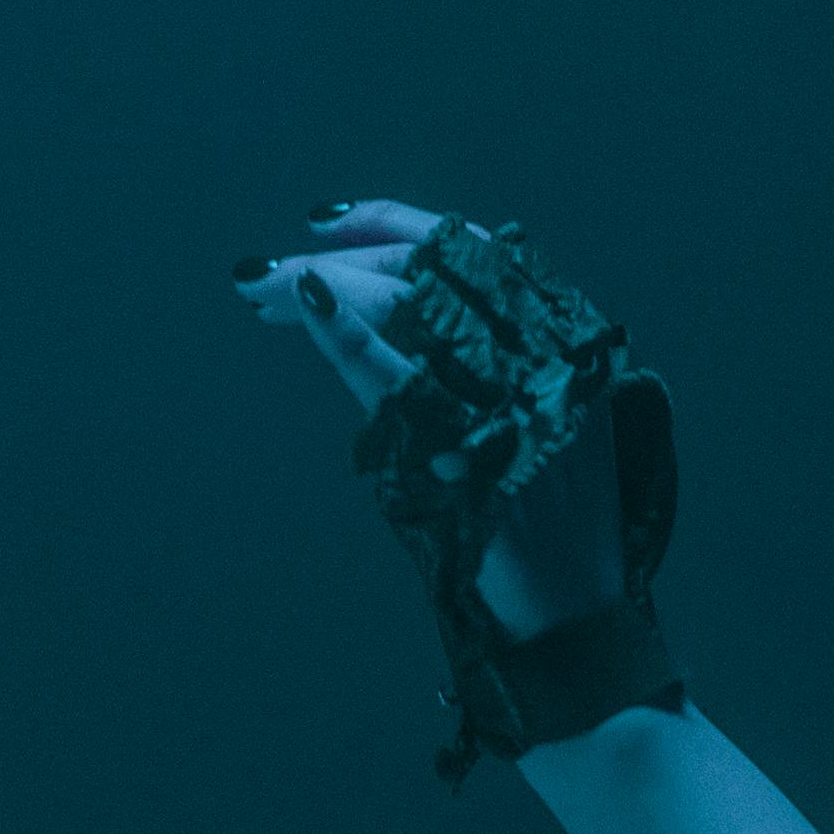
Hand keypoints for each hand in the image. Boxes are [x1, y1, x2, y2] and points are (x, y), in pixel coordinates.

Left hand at [239, 199, 631, 641]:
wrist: (573, 614)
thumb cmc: (550, 526)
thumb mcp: (539, 422)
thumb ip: (490, 365)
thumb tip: (394, 317)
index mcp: (562, 335)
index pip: (472, 247)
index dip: (394, 222)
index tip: (328, 218)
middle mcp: (542, 347)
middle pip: (430, 267)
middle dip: (343, 257)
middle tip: (266, 272)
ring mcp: (510, 387)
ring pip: (407, 305)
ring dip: (324, 284)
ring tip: (259, 285)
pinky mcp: (471, 438)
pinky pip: (396, 370)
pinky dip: (349, 331)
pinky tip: (307, 300)